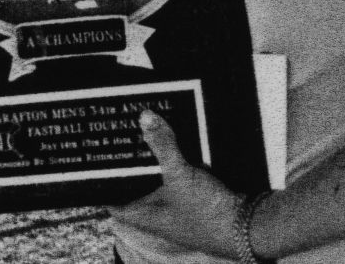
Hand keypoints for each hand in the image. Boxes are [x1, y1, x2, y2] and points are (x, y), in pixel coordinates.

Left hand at [108, 111, 242, 257]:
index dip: (101, 183)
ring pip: (158, 182)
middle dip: (131, 164)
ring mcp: (178, 211)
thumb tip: (143, 117)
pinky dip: (174, 165)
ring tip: (142, 132)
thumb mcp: (181, 175)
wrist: (250, 228)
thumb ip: (163, 146)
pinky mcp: (195, 204)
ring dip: (153, 162)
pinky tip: (173, 144)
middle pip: (136, 187)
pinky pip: (177, 181)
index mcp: (146, 216)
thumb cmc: (208, 211)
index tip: (93, 160)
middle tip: (119, 136)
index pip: (113, 200)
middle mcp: (158, 216)